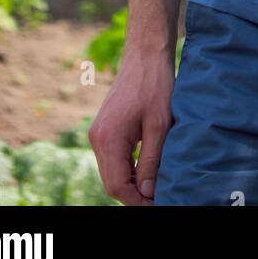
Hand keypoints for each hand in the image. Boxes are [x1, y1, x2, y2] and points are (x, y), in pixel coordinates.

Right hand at [89, 50, 174, 204]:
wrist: (145, 54)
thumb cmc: (156, 85)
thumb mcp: (160, 125)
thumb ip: (152, 161)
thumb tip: (148, 193)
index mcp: (108, 139)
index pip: (117, 186)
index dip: (137, 201)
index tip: (157, 204)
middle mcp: (97, 139)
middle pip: (112, 183)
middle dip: (134, 195)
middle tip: (159, 199)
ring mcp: (98, 134)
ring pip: (112, 172)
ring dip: (131, 184)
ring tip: (156, 188)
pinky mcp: (105, 129)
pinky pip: (113, 159)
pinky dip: (127, 169)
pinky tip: (146, 170)